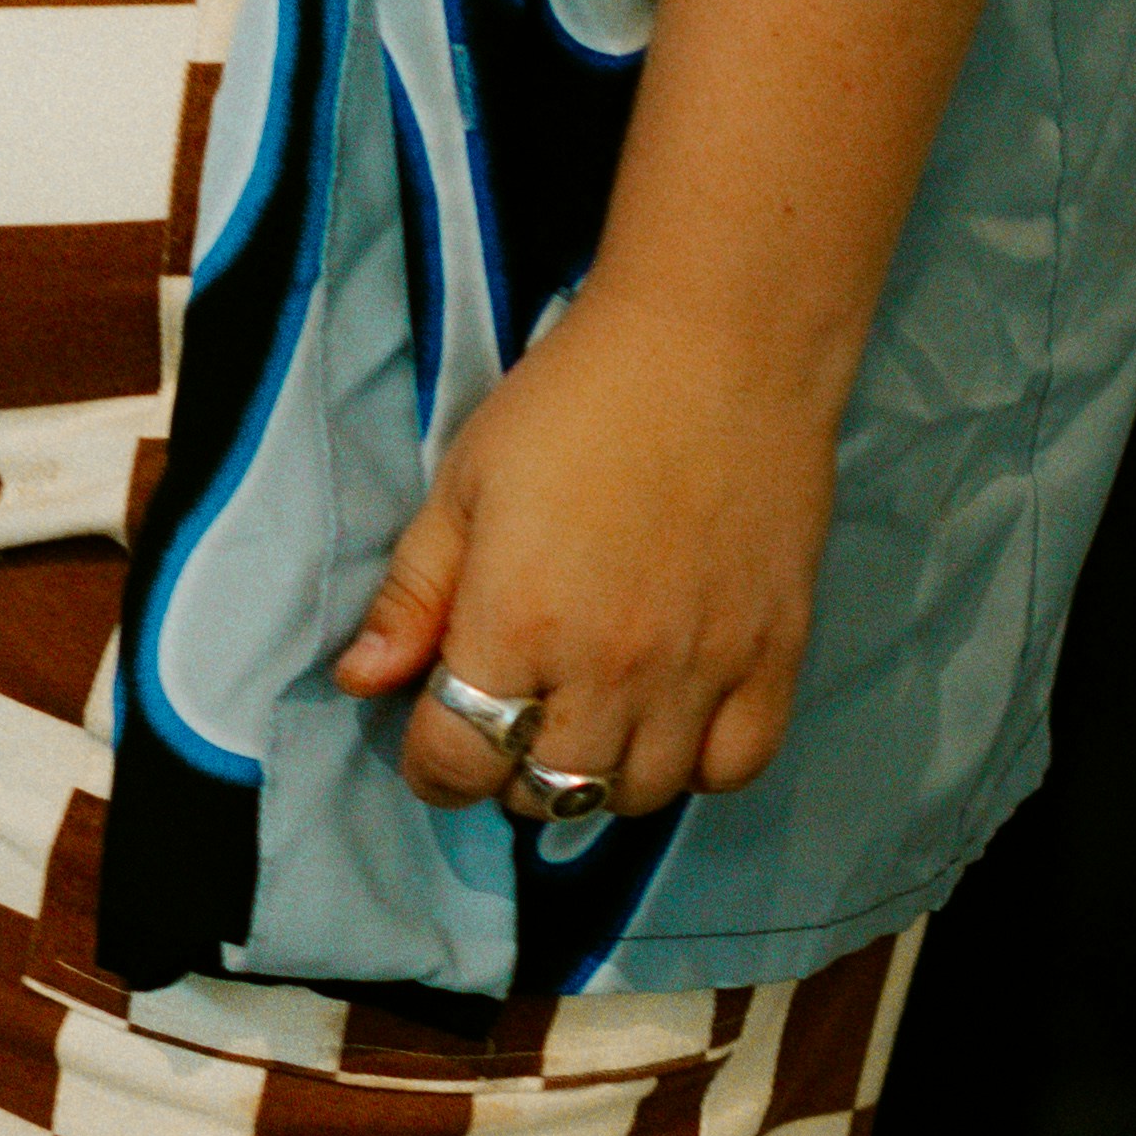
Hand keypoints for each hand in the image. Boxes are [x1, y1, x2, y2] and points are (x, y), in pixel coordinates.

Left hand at [333, 284, 840, 835]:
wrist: (719, 342)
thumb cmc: (575, 397)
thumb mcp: (465, 481)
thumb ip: (414, 593)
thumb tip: (361, 682)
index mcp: (520, 620)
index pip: (458, 761)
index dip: (431, 766)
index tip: (433, 738)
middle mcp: (612, 666)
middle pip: (546, 791)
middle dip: (506, 771)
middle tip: (509, 716)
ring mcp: (702, 669)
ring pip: (638, 793)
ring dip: (596, 774)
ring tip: (585, 720)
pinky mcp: (775, 654)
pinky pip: (735, 769)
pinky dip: (696, 767)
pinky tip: (672, 721)